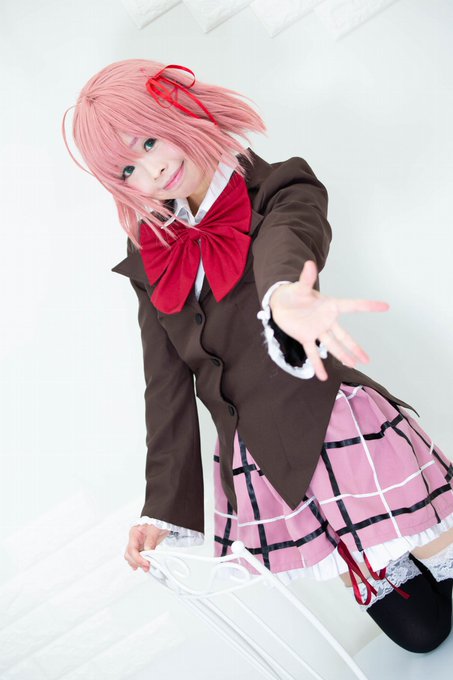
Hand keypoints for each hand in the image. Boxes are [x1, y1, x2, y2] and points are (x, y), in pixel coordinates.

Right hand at [124, 524, 169, 572]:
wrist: (162, 520)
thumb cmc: (157, 521)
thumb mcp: (155, 529)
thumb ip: (150, 540)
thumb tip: (147, 550)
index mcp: (134, 533)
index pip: (132, 549)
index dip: (138, 558)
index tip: (146, 563)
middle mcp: (134, 539)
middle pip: (129, 554)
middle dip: (136, 562)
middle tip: (146, 567)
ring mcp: (137, 544)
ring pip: (131, 557)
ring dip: (137, 563)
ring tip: (145, 568)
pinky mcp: (142, 547)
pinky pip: (137, 556)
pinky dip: (139, 562)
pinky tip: (142, 566)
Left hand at [269, 260, 388, 381]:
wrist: (281, 302)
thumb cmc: (294, 293)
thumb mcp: (300, 286)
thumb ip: (306, 278)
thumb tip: (309, 263)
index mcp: (329, 305)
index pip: (352, 306)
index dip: (368, 305)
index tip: (385, 306)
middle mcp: (326, 320)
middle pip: (344, 336)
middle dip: (355, 347)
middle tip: (368, 359)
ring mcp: (317, 330)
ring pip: (333, 345)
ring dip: (342, 356)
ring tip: (354, 366)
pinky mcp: (305, 337)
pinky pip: (313, 352)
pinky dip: (317, 364)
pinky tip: (322, 377)